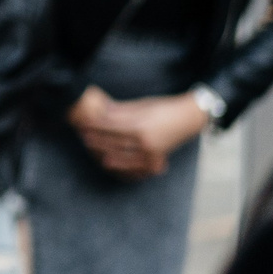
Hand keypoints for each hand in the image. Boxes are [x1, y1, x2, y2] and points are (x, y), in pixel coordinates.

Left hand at [69, 87, 205, 179]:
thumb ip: (121, 111)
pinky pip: (136, 168)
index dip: (95, 126)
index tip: (83, 124)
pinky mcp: (156, 161)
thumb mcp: (142, 105)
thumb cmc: (164, 107)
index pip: (110, 127)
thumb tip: (101, 111)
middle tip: (83, 138)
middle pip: (114, 143)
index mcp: (140, 125)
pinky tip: (112, 164)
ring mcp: (151, 154)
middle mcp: (145, 142)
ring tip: (93, 151)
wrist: (189, 118)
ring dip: (106, 154)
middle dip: (97, 140)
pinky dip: (123, 167)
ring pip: (122, 158)